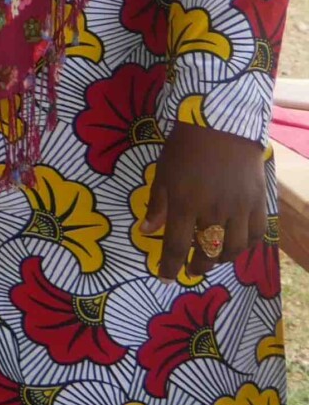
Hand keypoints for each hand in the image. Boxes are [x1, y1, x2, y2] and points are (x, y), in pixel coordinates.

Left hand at [141, 121, 270, 278]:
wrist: (222, 127)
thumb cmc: (185, 148)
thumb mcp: (163, 174)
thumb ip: (157, 205)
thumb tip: (146, 231)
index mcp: (185, 204)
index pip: (176, 245)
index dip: (169, 266)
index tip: (164, 277)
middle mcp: (213, 211)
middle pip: (207, 251)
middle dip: (197, 266)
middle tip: (191, 269)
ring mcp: (239, 209)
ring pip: (234, 248)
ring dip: (221, 259)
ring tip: (212, 259)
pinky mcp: (258, 203)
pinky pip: (256, 234)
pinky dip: (246, 245)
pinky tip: (236, 245)